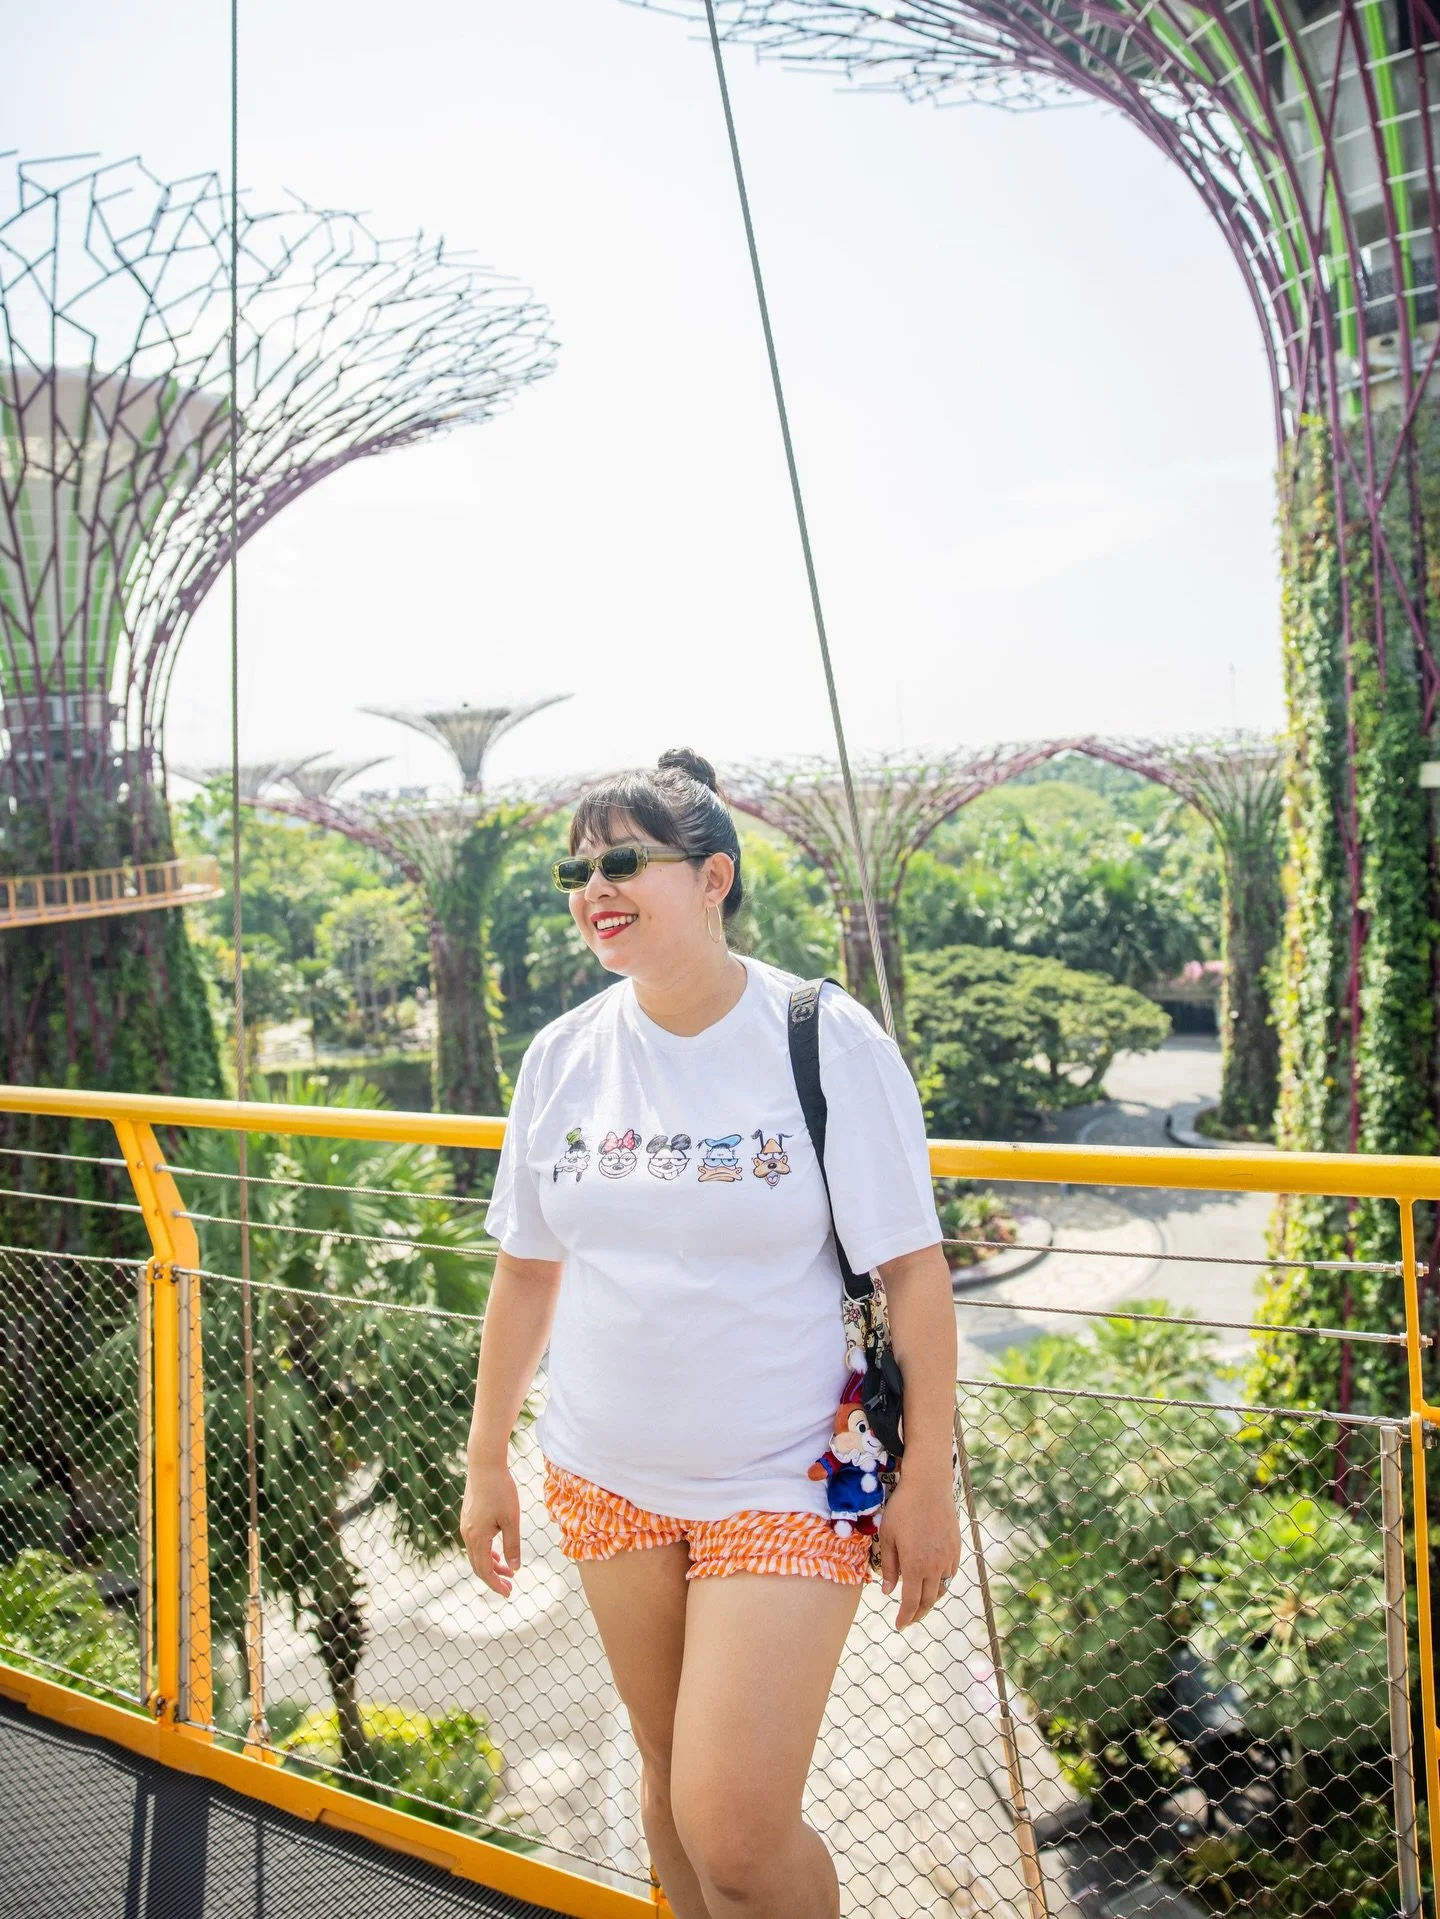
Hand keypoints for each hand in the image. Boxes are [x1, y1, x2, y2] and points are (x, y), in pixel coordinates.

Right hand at [460, 1462, 521, 1596]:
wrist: (485, 1464)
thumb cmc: (501, 1490)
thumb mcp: (511, 1520)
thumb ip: (512, 1546)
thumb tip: (515, 1568)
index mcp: (477, 1538)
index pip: (484, 1570)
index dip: (496, 1585)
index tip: (508, 1593)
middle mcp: (467, 1534)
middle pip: (478, 1565)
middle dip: (493, 1578)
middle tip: (509, 1587)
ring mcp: (466, 1525)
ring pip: (476, 1554)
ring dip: (491, 1565)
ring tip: (507, 1571)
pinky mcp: (468, 1517)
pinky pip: (475, 1543)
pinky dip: (486, 1552)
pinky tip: (497, 1553)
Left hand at [879, 1471, 960, 1629]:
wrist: (928, 1486)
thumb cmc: (902, 1509)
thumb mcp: (887, 1537)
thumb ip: (889, 1567)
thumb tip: (888, 1592)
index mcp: (915, 1566)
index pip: (911, 1602)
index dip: (905, 1617)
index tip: (899, 1625)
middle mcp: (935, 1566)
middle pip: (928, 1600)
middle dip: (918, 1614)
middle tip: (908, 1620)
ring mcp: (948, 1558)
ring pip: (942, 1589)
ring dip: (931, 1600)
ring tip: (920, 1604)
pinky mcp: (956, 1549)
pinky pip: (950, 1574)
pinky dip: (941, 1583)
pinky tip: (933, 1581)